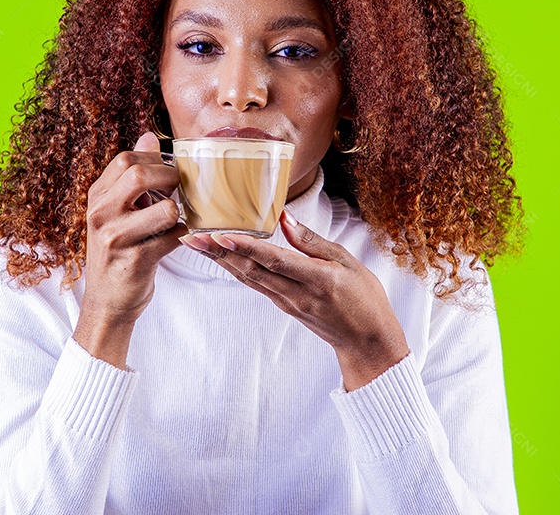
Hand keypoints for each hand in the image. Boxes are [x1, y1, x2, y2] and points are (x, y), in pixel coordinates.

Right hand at [80, 131, 185, 329]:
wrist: (108, 302)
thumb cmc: (119, 251)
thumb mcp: (117, 211)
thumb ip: (132, 176)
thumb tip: (149, 136)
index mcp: (97, 197)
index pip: (125, 160)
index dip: (155, 161)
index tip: (168, 173)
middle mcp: (100, 214)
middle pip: (139, 175)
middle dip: (170, 179)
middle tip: (180, 191)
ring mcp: (115, 239)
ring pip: (164, 208)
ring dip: (179, 212)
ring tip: (177, 218)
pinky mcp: (135, 261)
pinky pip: (173, 238)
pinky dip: (183, 236)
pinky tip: (178, 239)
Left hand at [179, 211, 409, 389]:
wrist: (366, 342)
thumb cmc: (365, 299)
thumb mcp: (348, 263)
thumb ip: (313, 241)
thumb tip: (284, 218)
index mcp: (318, 280)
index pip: (276, 261)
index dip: (247, 249)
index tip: (222, 236)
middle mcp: (297, 294)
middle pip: (252, 271)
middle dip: (220, 253)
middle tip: (193, 235)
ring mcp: (287, 303)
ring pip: (248, 278)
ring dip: (221, 260)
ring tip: (197, 243)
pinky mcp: (283, 306)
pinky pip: (255, 285)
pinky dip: (235, 269)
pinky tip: (221, 257)